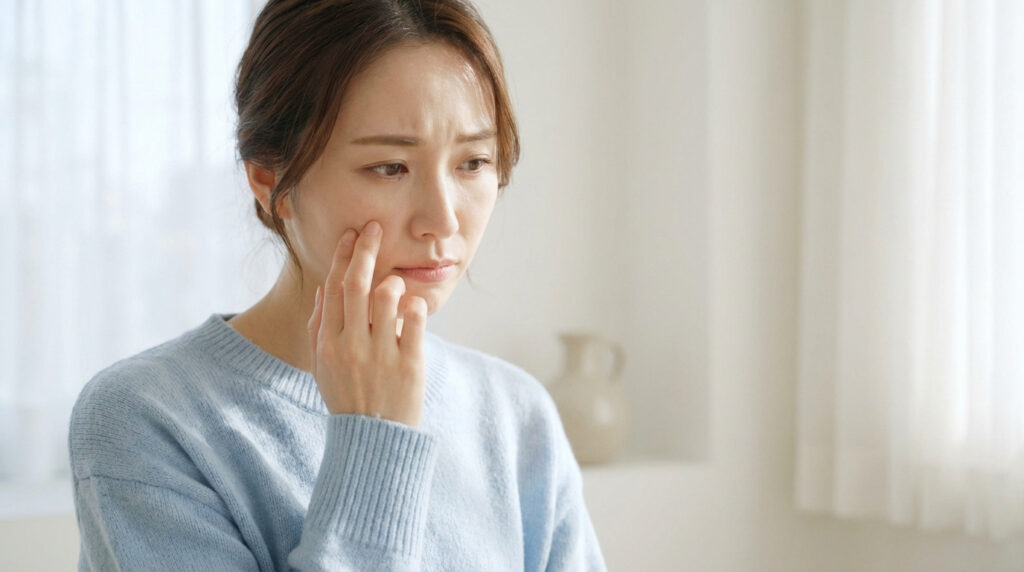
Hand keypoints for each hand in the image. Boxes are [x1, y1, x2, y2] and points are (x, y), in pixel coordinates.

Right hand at [306, 221, 428, 426]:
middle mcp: (351, 346)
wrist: (374, 441)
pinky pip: (415, 319)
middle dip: (366, 249)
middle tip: (375, 228)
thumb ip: (320, 328)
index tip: (351, 235)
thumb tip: (325, 290)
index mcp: (328, 344)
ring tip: (396, 285)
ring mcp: (380, 354)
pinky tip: (415, 307)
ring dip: (394, 282)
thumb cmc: (348, 400)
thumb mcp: (323, 367)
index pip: (334, 289)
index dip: (343, 257)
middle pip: (357, 284)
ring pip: (386, 296)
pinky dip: (417, 305)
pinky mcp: (409, 363)